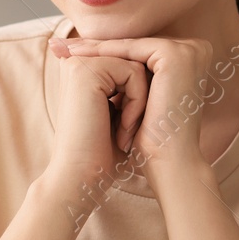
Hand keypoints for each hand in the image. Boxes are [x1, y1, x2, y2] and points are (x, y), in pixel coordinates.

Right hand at [41, 39, 149, 194]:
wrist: (81, 177)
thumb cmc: (102, 153)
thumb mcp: (120, 113)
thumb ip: (130, 88)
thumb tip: (161, 71)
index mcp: (82, 70)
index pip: (130, 67)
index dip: (140, 97)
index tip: (126, 129)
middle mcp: (77, 62)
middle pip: (135, 64)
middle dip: (140, 99)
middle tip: (126, 132)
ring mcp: (79, 63)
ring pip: (137, 67)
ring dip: (140, 103)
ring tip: (124, 131)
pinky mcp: (84, 70)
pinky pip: (134, 72)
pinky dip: (137, 103)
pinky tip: (124, 127)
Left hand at [53, 36, 214, 171]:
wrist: (168, 163)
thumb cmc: (151, 139)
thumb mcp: (138, 98)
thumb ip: (127, 72)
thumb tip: (99, 55)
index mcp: (190, 58)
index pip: (137, 52)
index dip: (103, 52)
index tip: (67, 51)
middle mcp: (194, 50)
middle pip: (132, 47)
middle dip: (94, 48)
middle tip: (58, 47)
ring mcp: (188, 50)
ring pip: (129, 47)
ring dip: (95, 49)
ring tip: (64, 51)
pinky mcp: (176, 55)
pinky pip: (130, 50)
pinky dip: (104, 54)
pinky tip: (79, 57)